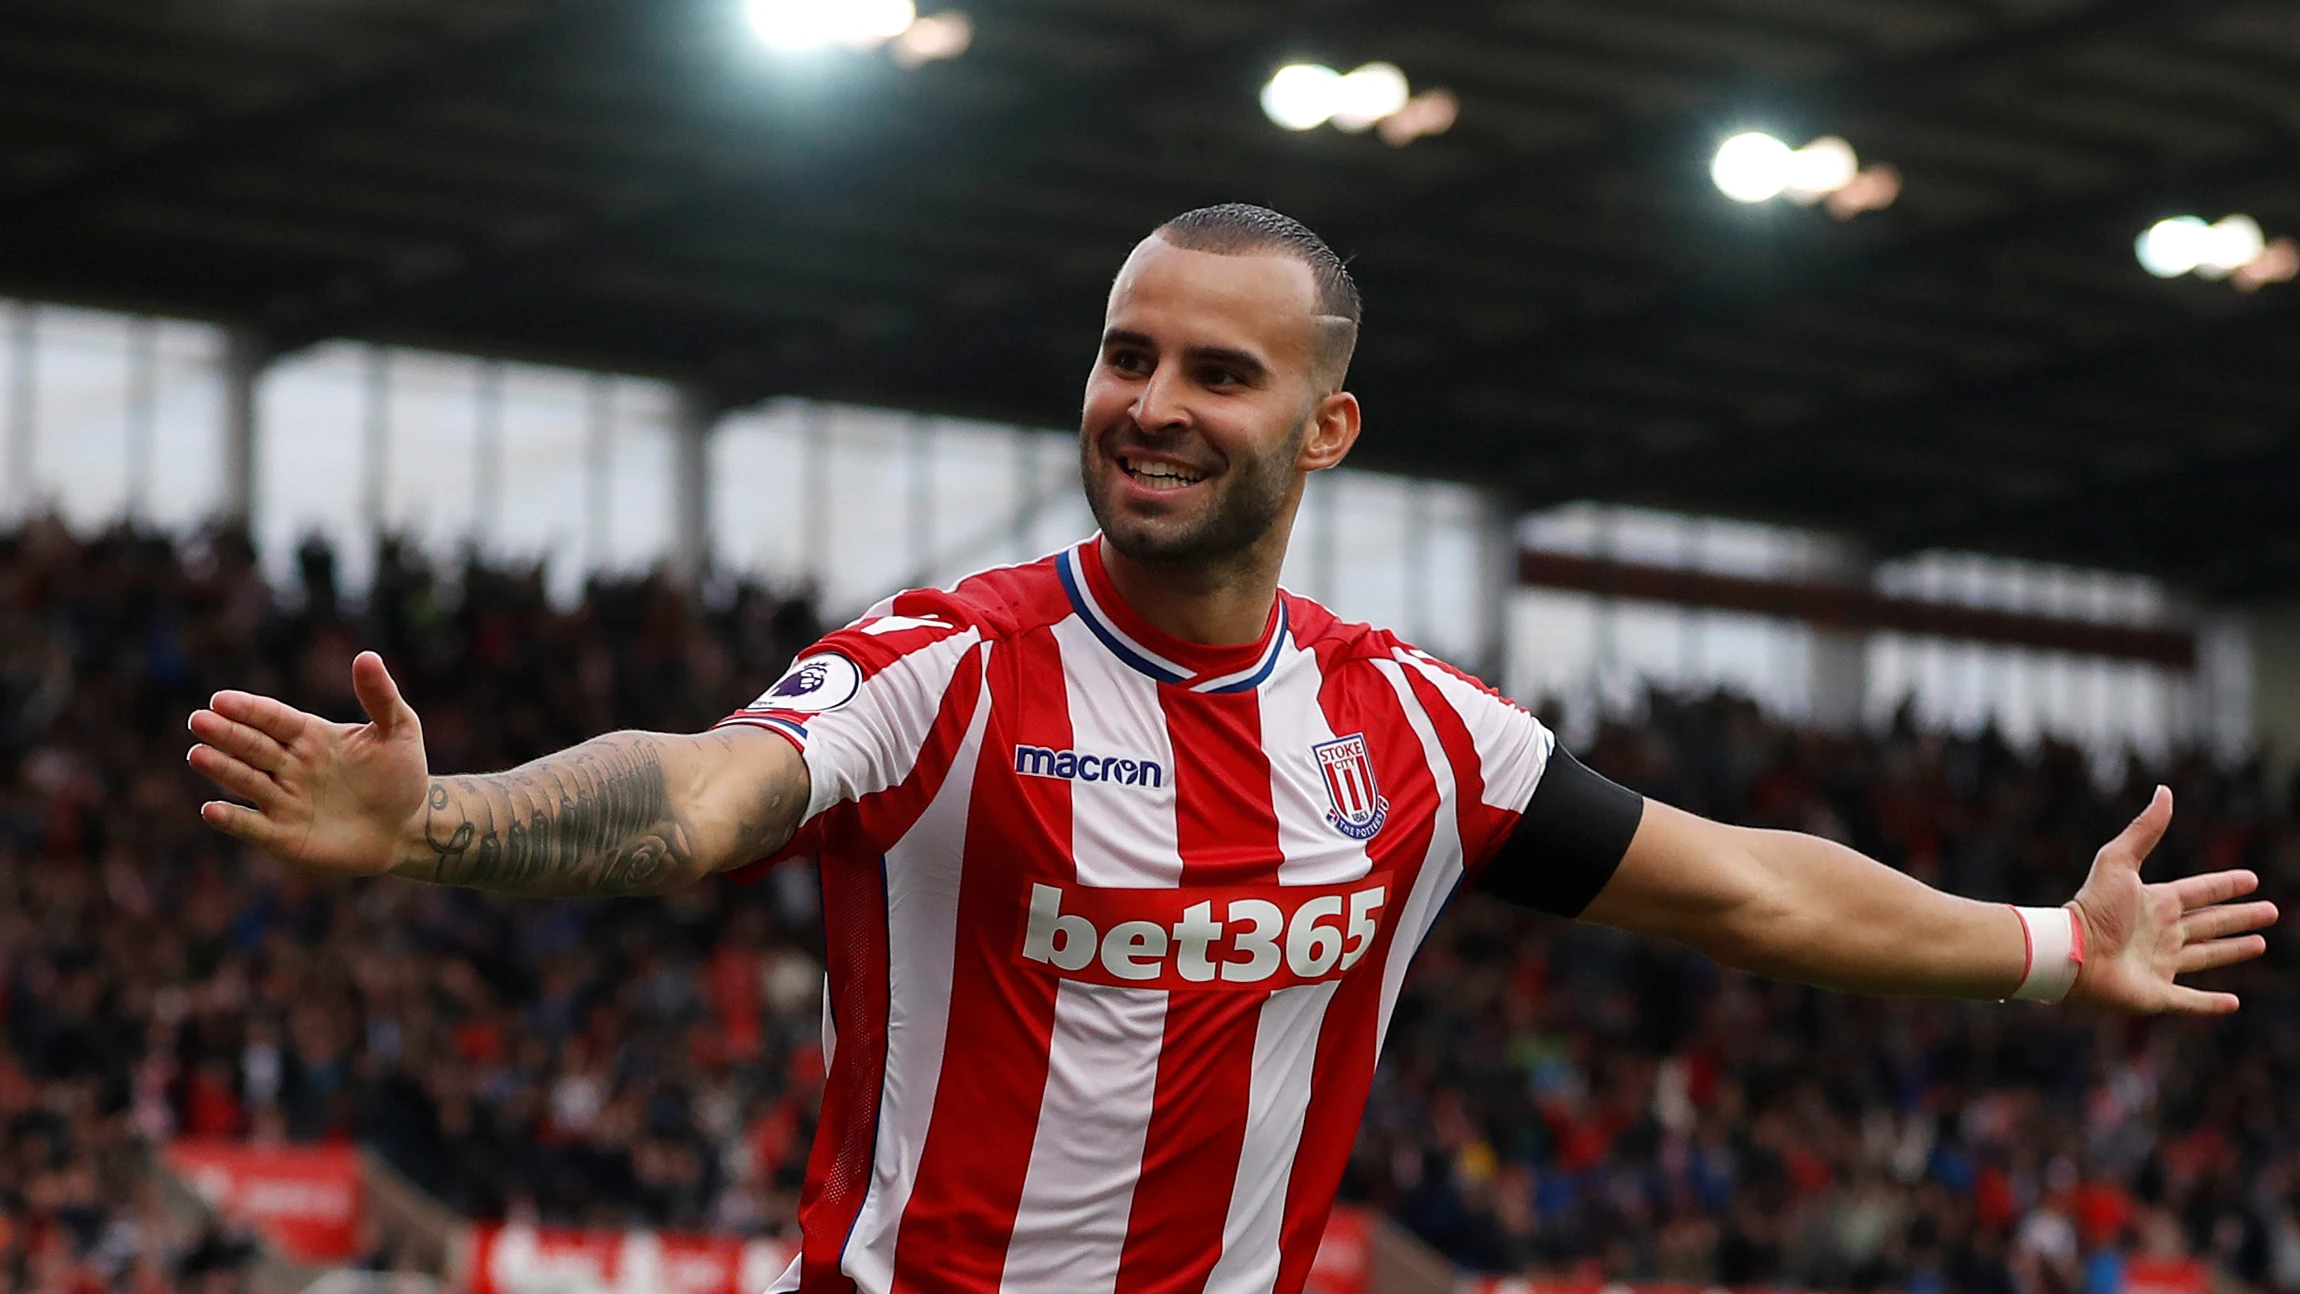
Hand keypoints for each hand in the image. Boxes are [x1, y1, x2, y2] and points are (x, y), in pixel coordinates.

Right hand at [187, 651, 429, 876]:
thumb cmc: (401, 775)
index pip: (274, 718)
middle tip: (199, 720)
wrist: (407, 827)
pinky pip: (252, 826)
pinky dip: (232, 819)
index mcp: (310, 736)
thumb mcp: (400, 731)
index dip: (249, 710)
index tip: (221, 700)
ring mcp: (283, 800)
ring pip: (246, 781)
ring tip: (197, 754)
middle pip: (252, 746)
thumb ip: (381, 696)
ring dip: (221, 768)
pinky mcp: (283, 836)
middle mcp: (289, 765)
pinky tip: (211, 810)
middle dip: (226, 734)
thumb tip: (367, 656)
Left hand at [2068, 785, 2277, 1013]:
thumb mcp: (2119, 862)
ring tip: (2260, 944)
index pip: (2200, 891)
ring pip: (2206, 957)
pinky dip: (2211, 1004)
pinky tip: (2233, 1003)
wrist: (2071, 953)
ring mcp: (2160, 964)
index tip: (2251, 879)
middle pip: (2210, 923)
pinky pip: (2189, 1001)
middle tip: (2271, 912)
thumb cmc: (2093, 908)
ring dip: (2233, 951)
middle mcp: (2161, 933)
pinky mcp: (2156, 994)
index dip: (2225, 886)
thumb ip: (2144, 830)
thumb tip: (2164, 791)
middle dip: (2239, 918)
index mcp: (2156, 903)